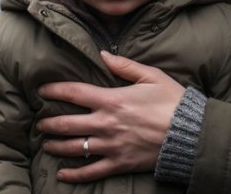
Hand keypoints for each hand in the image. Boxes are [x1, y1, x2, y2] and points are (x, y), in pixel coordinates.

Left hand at [36, 51, 186, 182]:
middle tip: (39, 122)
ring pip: (74, 147)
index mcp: (112, 100)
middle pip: (67, 123)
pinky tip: (62, 174)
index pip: (74, 92)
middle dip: (49, 123)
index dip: (54, 90)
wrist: (191, 134)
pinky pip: (91, 172)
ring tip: (46, 144)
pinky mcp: (119, 163)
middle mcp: (106, 123)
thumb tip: (103, 54)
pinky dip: (74, 175)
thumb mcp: (151, 76)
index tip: (41, 90)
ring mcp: (111, 145)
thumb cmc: (173, 102)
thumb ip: (124, 66)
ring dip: (56, 146)